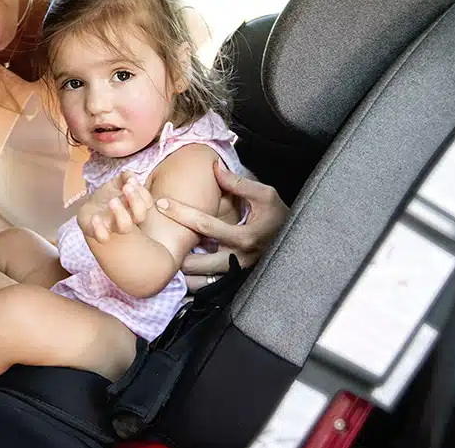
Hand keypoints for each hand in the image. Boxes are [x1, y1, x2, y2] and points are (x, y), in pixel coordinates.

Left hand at [77, 171, 153, 242]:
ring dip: (120, 212)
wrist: (88, 207)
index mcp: (133, 206)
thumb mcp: (116, 182)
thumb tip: (130, 176)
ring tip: (112, 200)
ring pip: (125, 227)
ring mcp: (113, 226)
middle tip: (126, 188)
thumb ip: (125, 177)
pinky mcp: (98, 232)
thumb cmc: (107, 196)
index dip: (142, 192)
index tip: (131, 181)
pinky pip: (103, 237)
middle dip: (136, 200)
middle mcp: (127, 218)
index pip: (147, 203)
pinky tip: (95, 217)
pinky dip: (99, 228)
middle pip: (140, 216)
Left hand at [156, 160, 288, 290]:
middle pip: (195, 262)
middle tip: (156, 241)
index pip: (204, 224)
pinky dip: (193, 283)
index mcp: (243, 237)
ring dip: (181, 272)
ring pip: (200, 281)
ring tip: (165, 258)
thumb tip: (215, 167)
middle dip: (175, 253)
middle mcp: (238, 259)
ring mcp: (236, 273)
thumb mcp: (265, 196)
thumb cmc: (279, 216)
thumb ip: (238, 183)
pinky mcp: (236, 281)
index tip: (161, 203)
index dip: (180, 212)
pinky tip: (181, 274)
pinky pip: (208, 288)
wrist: (299, 242)